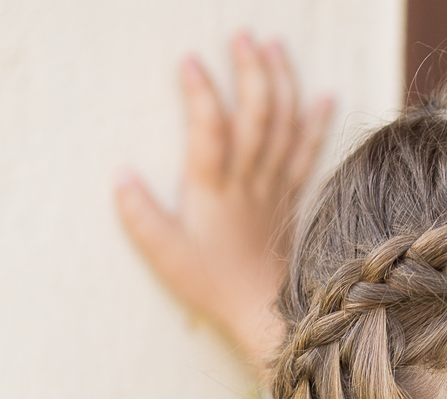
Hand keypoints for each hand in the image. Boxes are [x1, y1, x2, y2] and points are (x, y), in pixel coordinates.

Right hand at [115, 32, 331, 367]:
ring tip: (277, 48)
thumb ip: (141, 218)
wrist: (266, 314)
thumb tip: (121, 177)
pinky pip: (307, 154)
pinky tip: (325, 97)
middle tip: (245, 36)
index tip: (191, 62)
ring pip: (285, 128)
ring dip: (283, 85)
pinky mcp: (291, 198)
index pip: (210, 133)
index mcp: (215, 192)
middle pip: (256, 119)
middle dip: (252, 74)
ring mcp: (274, 187)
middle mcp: (249, 183)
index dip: (202, 96)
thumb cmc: (213, 286)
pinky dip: (316, 125)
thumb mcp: (167, 258)